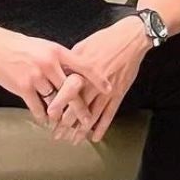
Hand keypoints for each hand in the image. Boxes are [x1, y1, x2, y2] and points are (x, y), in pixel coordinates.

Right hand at [0, 29, 111, 123]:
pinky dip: (42, 116)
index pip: (83, 66)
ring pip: (55, 101)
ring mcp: (37, 76)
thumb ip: (60, 60)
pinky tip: (45, 121)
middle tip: (89, 119)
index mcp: (57, 51)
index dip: (98, 78)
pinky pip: (38, 107)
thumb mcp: (45, 47)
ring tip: (66, 126)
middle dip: (81, 107)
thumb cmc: (21, 46)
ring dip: (60, 115)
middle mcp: (50, 64)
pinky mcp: (24, 87)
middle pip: (72, 90)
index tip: (109, 88)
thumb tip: (76, 71)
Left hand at [65, 15, 152, 142]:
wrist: (130, 39)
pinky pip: (109, 114)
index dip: (57, 106)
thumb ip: (70, 63)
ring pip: (92, 115)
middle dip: (66, 124)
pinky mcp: (119, 93)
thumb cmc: (105, 40)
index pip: (66, 93)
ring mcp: (107, 90)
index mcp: (81, 71)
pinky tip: (95, 137)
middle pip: (77, 108)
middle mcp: (93, 83)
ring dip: (82, 130)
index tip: (49, 116)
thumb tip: (57, 73)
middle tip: (57, 135)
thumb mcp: (82, 46)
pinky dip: (102, 127)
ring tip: (73, 141)